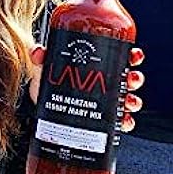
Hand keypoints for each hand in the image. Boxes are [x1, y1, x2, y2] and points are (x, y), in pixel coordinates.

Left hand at [29, 45, 144, 131]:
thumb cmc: (48, 80)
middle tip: (131, 78)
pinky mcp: (100, 120)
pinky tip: (124, 121)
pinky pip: (119, 122)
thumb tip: (38, 51)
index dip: (132, 56)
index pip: (120, 57)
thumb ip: (41, 56)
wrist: (39, 104)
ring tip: (128, 101)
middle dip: (134, 79)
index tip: (134, 54)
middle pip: (128, 79)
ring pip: (127, 100)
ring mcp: (104, 102)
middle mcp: (104, 83)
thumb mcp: (46, 66)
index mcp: (96, 66)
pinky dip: (125, 122)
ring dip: (133, 100)